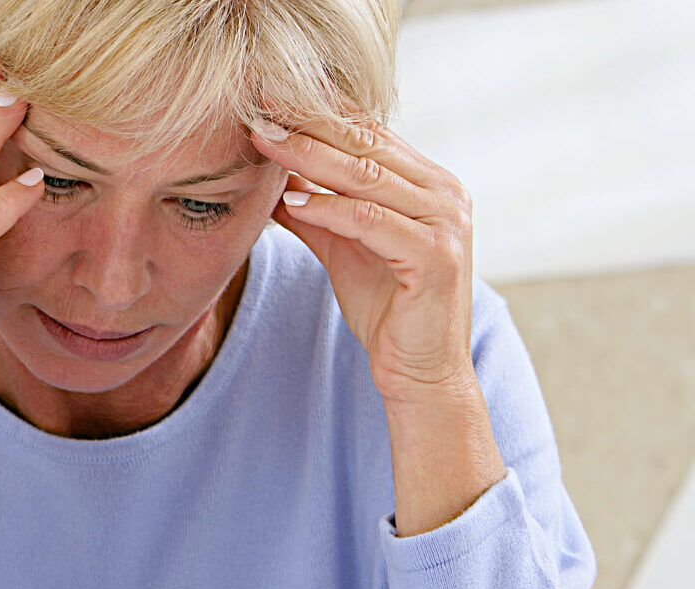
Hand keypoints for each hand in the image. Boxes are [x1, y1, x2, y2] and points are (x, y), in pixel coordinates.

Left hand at [251, 118, 476, 402]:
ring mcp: (445, 222)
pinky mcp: (434, 255)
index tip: (266, 102)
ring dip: (310, 159)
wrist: (419, 370)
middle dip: (307, 126)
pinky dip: (328, 208)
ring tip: (265, 145)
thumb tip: (268, 179)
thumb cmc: (387, 307)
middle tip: (259, 110)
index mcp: (427, 182)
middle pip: (366, 146)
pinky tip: (291, 201)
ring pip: (367, 177)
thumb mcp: (341, 247)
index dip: (315, 116)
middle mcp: (444, 192)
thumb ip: (314, 210)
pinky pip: (370, 221)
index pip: (367, 135)